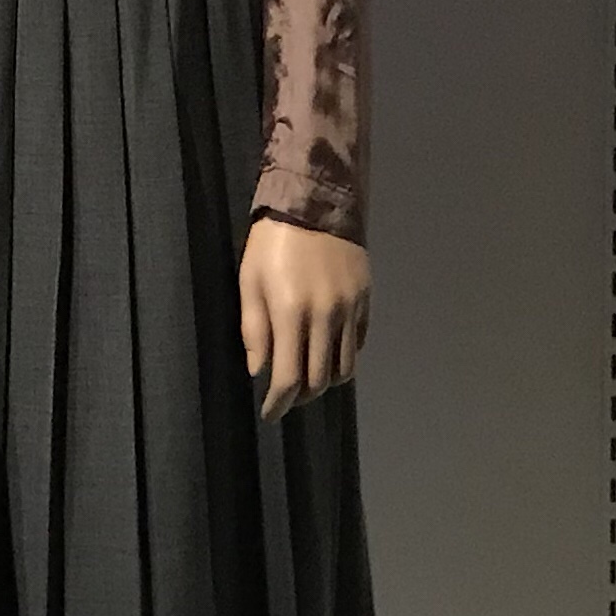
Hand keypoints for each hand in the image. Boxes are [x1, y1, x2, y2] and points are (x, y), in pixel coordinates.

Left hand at [241, 219, 369, 421]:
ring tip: (307, 379)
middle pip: (319, 380)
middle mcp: (326, 316)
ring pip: (344, 368)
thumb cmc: (271, 243)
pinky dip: (343, 358)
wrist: (316, 203)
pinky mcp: (366, 300)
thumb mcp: (249, 282)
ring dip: (325, 382)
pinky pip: (358, 344)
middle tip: (286, 398)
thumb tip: (260, 371)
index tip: (269, 413)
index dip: (279, 403)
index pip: (289, 377)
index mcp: (292, 313)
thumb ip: (254, 330)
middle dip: (300, 397)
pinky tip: (327, 353)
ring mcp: (350, 309)